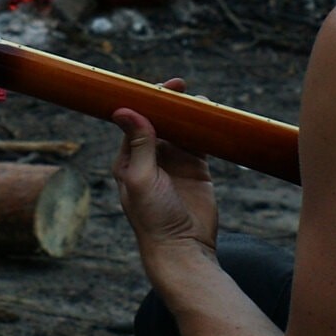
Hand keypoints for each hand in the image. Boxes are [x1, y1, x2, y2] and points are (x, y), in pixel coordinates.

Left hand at [113, 91, 217, 258]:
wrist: (183, 248)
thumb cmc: (153, 217)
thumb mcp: (141, 178)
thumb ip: (138, 144)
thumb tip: (124, 109)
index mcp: (129, 158)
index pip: (136, 120)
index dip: (147, 101)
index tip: (161, 87)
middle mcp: (150, 157)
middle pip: (160, 120)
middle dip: (170, 103)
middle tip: (182, 88)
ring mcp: (174, 162)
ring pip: (181, 128)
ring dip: (188, 114)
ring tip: (199, 103)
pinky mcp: (197, 168)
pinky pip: (200, 141)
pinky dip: (205, 128)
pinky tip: (211, 118)